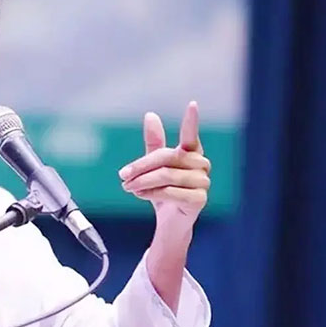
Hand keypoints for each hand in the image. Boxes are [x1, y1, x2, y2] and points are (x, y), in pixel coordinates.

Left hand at [118, 101, 209, 223]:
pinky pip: (172, 192)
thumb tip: (151, 115)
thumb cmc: (163, 190)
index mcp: (191, 152)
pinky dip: (152, 193)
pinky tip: (141, 195)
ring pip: (167, 176)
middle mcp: (201, 165)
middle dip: (142, 166)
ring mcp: (203, 182)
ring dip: (143, 182)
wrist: (170, 222)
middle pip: (167, 158)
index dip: (191, 121)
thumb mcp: (154, 165)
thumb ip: (154, 142)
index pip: (191, 134)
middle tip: (122, 175)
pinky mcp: (199, 200)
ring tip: (128, 187)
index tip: (192, 104)